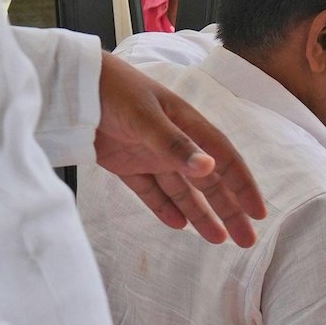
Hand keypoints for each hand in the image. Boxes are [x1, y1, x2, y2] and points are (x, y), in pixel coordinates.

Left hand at [94, 53, 266, 245]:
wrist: (68, 85)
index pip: (224, 159)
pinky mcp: (125, 164)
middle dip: (228, 210)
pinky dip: (163, 207)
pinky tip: (177, 225)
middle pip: (208, 182)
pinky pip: (150, 191)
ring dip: (200, 214)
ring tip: (217, 239)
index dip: (242, 186)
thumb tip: (209, 168)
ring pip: (182, 191)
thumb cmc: (113, 90)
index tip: (256, 212)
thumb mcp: (146, 116)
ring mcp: (150, 154)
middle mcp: (174, 142)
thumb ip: (175, 144)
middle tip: (245, 239)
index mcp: (188, 124)